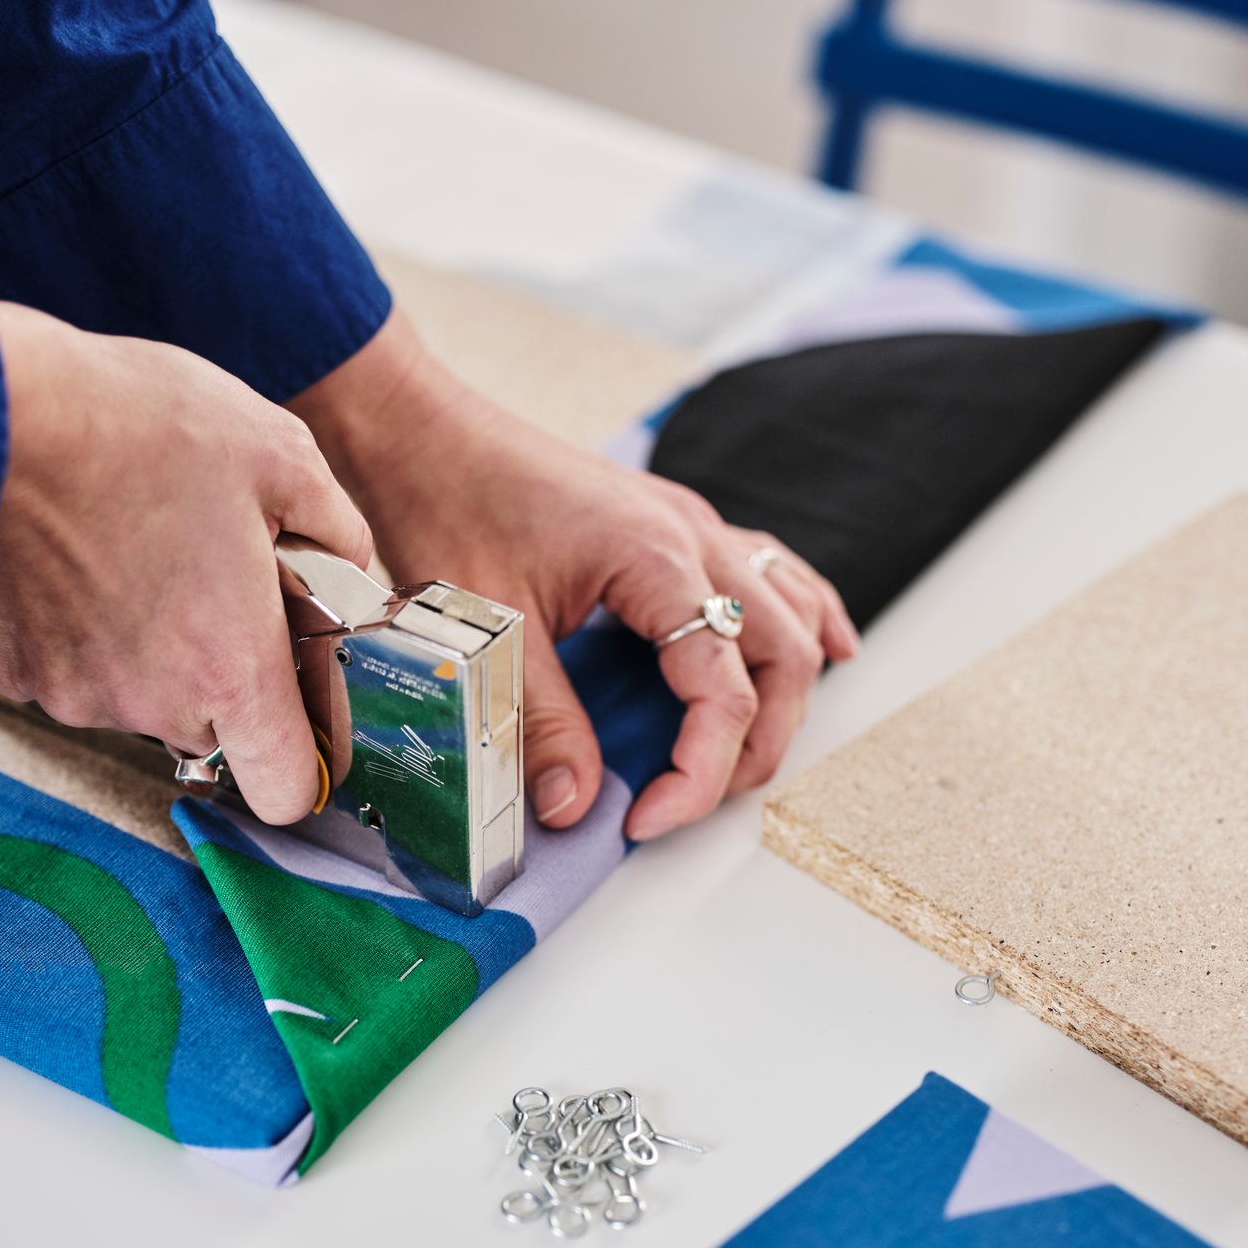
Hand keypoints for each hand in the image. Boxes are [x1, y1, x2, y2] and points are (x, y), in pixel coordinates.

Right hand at [0, 302, 371, 822]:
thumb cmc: (138, 425)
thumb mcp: (280, 456)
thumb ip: (336, 533)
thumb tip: (349, 570)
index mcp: (232, 668)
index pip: (285, 791)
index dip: (303, 761)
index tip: (299, 712)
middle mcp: (152, 701)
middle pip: (213, 730)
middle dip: (225, 672)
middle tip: (217, 583)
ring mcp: (74, 692)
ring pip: (140, 695)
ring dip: (153, 645)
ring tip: (142, 550)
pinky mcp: (13, 670)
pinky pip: (73, 669)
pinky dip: (86, 631)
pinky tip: (85, 557)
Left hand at [292, 311, 857, 840]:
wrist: (419, 428)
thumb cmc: (445, 503)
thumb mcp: (485, 631)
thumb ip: (538, 724)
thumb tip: (573, 806)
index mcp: (657, 560)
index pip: (726, 692)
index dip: (701, 771)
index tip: (650, 819)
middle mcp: (695, 536)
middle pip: (784, 658)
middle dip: (754, 746)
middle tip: (690, 802)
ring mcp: (693, 524)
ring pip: (790, 617)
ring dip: (782, 694)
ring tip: (740, 757)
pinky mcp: (676, 525)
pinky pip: (773, 574)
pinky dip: (801, 622)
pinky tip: (828, 648)